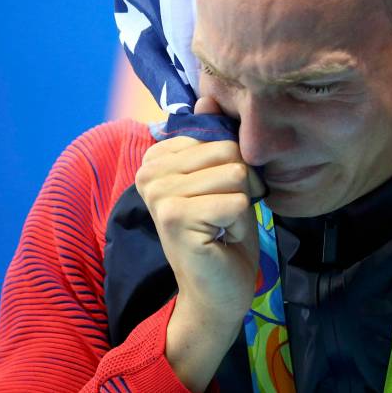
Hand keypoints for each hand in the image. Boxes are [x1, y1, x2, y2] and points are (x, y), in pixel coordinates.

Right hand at [134, 96, 263, 391]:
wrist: (217, 291)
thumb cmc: (223, 233)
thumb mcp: (222, 179)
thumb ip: (213, 140)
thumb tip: (208, 100)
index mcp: (158, 158)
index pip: (220, 137)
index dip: (233, 169)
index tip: (215, 198)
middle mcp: (150, 172)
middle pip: (229, 152)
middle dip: (241, 186)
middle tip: (223, 214)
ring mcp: (159, 194)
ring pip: (235, 174)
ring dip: (241, 204)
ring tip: (221, 224)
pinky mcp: (174, 216)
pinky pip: (236, 200)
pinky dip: (239, 222)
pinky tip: (220, 237)